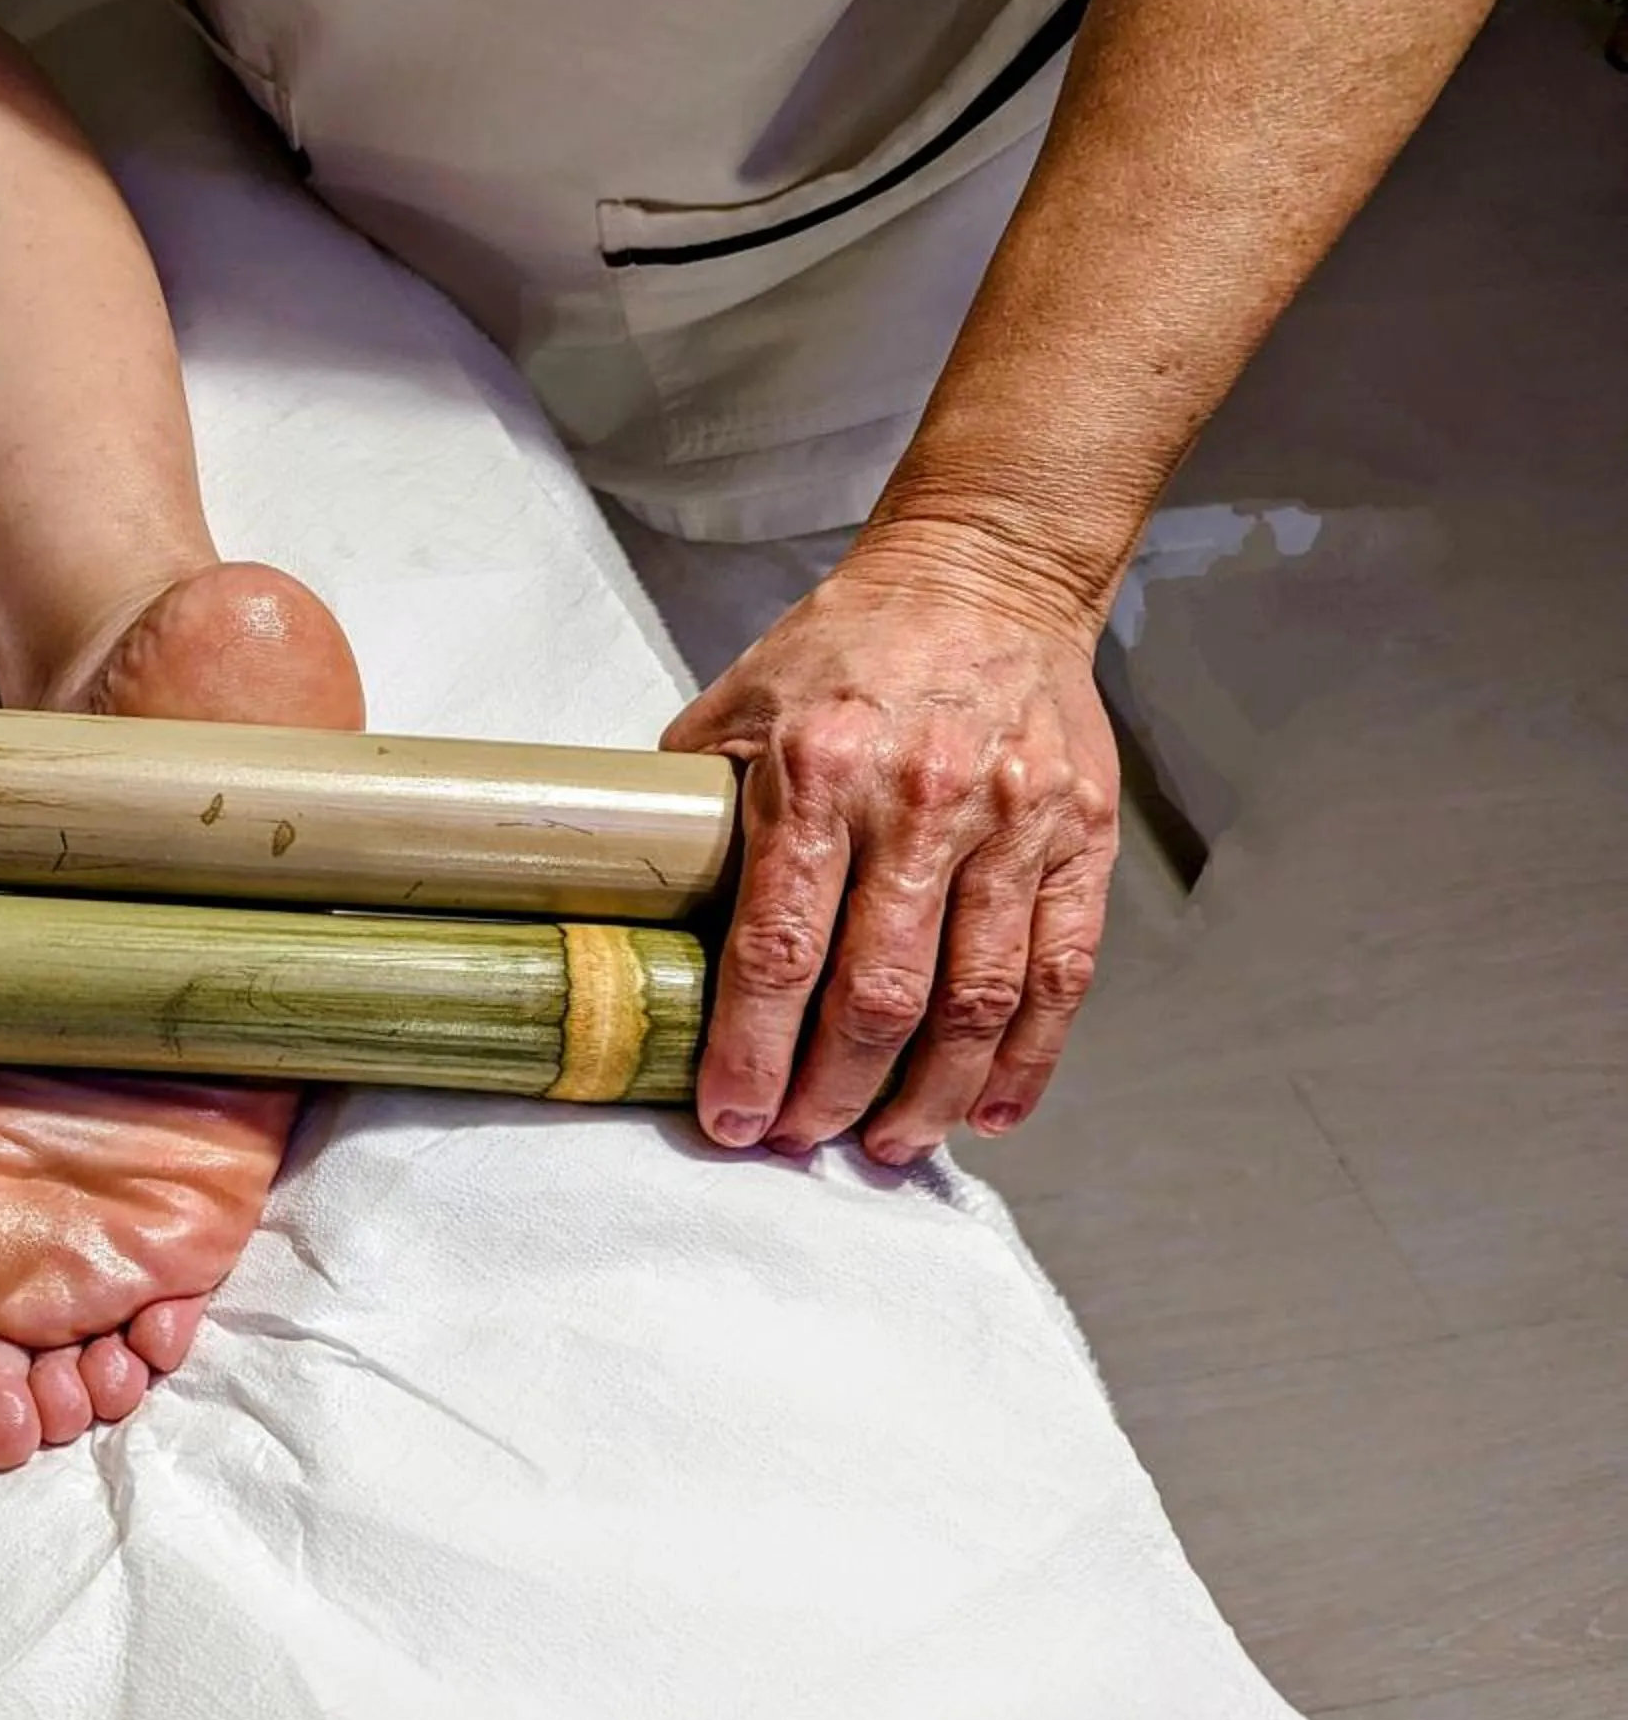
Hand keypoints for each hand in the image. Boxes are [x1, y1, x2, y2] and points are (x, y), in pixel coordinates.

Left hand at [661, 518, 1120, 1164]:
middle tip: (799, 1140)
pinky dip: (1026, 1057)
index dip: (753, 1053)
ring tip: (888, 1145)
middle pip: (879, 996)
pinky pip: (1060, 972)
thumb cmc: (846, 649)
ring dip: (927, 1096)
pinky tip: (986, 1108)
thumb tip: (641, 918)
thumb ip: (698, 815)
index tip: (733, 1118)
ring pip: (976, 1001)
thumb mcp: (738, 708)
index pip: (779, 948)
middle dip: (832, 1092)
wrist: (984, 574)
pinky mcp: (1078, 836)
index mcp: (817, 772)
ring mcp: (1011, 822)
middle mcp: (919, 803)